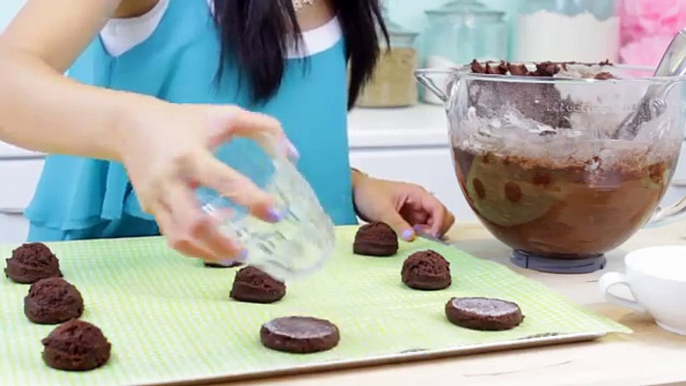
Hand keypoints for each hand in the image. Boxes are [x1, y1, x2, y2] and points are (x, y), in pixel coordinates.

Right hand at [117, 101, 297, 262]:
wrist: (129, 125)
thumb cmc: (184, 120)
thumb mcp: (224, 115)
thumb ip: (262, 127)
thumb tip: (292, 155)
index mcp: (192, 156)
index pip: (224, 181)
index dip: (252, 200)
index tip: (275, 214)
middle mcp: (172, 181)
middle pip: (194, 222)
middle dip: (222, 242)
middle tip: (247, 251)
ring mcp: (157, 198)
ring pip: (179, 236)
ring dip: (207, 253)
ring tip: (232, 256)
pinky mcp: (149, 208)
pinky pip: (170, 235)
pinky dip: (193, 246)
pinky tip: (213, 245)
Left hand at [352, 175, 454, 240]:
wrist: (354, 193)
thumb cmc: (368, 193)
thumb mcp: (382, 209)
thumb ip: (396, 223)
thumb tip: (411, 237)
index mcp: (417, 194)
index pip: (439, 208)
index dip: (439, 224)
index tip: (431, 237)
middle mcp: (420, 203)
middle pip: (442, 217)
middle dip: (437, 230)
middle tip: (421, 238)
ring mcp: (415, 213)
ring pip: (433, 226)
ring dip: (428, 235)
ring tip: (412, 239)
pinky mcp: (409, 221)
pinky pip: (421, 231)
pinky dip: (420, 237)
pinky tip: (409, 241)